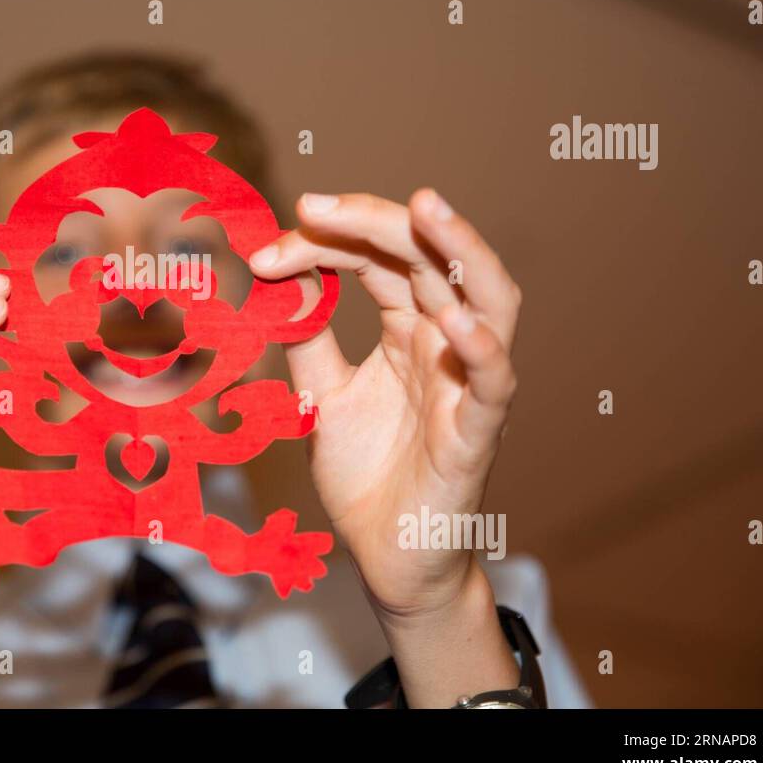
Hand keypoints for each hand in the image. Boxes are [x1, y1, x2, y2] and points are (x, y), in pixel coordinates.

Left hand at [249, 190, 521, 703]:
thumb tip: (275, 277)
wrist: (388, 558)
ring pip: (489, 297)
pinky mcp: (479, 432)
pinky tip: (454, 319)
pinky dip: (482, 346)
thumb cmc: (366, 475)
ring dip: (460, 249)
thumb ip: (307, 338)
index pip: (378, 260)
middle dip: (376, 222)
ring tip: (426, 208)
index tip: (267, 250)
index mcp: (409, 329)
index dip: (326, 243)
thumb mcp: (319, 395)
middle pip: (428, 258)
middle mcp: (446, 342)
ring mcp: (469, 382)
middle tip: (317, 204)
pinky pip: (494, 381)